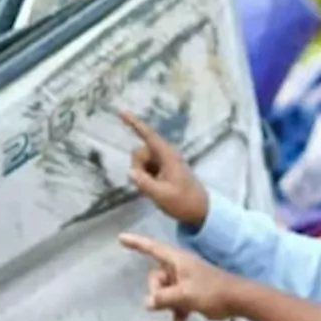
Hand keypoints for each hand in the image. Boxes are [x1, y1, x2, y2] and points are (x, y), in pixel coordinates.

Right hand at [119, 232, 239, 320]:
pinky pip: (176, 302)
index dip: (136, 243)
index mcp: (177, 260)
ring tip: (176, 317)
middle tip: (164, 303)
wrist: (238, 300)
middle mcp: (179, 268)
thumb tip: (148, 303)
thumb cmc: (212, 291)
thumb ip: (164, 298)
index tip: (121, 238)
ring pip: (165, 292)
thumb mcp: (185, 295)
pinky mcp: (191, 293)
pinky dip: (176, 313)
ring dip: (167, 305)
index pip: (151, 248)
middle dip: (157, 292)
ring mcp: (185, 280)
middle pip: (156, 277)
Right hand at [120, 110, 209, 228]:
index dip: (134, 123)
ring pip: (140, 161)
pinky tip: (155, 188)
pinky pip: (145, 168)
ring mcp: (163, 161)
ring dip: (141, 174)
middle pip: (139, 152)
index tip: (121, 111)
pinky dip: (145, 177)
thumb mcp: (162, 195)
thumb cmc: (183, 201)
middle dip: (138, 167)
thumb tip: (130, 172)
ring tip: (155, 188)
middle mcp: (164, 154)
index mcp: (167, 155)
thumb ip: (145, 183)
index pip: (148, 135)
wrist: (200, 210)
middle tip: (149, 185)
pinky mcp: (162, 169)